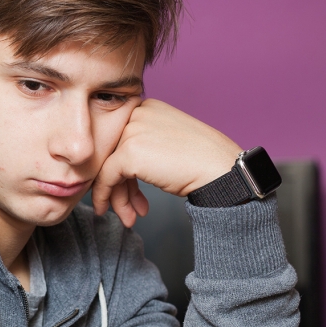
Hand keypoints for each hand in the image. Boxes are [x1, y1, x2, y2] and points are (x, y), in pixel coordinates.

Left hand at [92, 99, 241, 226]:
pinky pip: (106, 178)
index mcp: (147, 107)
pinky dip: (105, 196)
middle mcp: (136, 114)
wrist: (220, 169)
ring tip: (129, 218)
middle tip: (131, 209)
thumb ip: (144, 147)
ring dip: (119, 197)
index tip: (131, 193)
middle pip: (114, 154)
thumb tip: (119, 170)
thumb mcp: (167, 144)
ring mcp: (131, 131)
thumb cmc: (202, 160)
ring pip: (109, 167)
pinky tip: (114, 212)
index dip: (125, 170)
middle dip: (122, 186)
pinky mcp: (128, 152)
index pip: (122, 139)